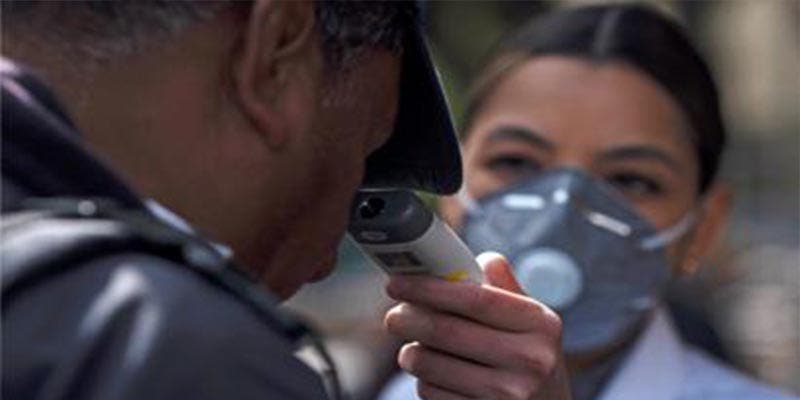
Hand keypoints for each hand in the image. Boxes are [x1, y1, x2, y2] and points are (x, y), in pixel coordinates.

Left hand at [384, 252, 570, 399]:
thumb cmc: (529, 359)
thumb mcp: (530, 323)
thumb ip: (504, 288)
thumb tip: (478, 258)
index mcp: (541, 324)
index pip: (476, 298)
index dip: (430, 289)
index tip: (398, 283)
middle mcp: (531, 360)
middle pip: (447, 331)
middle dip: (409, 319)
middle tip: (393, 316)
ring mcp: (510, 395)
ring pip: (431, 366)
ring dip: (411, 354)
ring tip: (412, 350)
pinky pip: (433, 394)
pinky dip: (423, 382)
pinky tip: (432, 377)